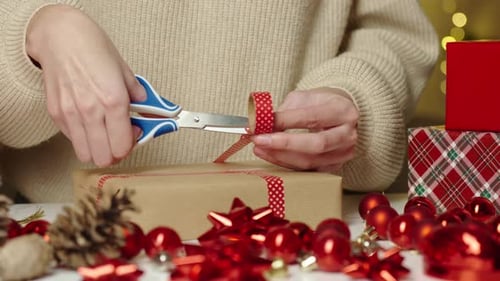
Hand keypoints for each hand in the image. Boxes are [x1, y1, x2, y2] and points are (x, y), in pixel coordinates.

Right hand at [26, 4, 144, 166]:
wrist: (61, 36)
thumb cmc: (93, 48)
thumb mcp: (125, 71)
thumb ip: (138, 97)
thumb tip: (150, 113)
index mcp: (113, 101)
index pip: (123, 146)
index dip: (132, 144)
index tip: (134, 132)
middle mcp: (91, 111)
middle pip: (104, 158)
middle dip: (116, 153)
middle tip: (120, 137)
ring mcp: (71, 114)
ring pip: (86, 154)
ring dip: (98, 149)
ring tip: (104, 133)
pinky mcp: (56, 114)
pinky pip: (72, 139)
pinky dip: (83, 138)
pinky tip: (89, 122)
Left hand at [251, 87, 358, 171]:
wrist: (340, 115)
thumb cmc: (321, 104)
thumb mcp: (304, 98)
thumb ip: (285, 111)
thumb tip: (260, 125)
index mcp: (343, 111)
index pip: (311, 118)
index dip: (284, 122)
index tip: (260, 123)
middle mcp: (348, 135)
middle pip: (316, 145)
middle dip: (283, 144)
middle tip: (259, 140)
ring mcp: (344, 154)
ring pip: (310, 161)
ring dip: (280, 156)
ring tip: (259, 148)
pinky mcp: (334, 167)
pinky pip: (307, 170)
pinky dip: (286, 163)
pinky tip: (271, 155)